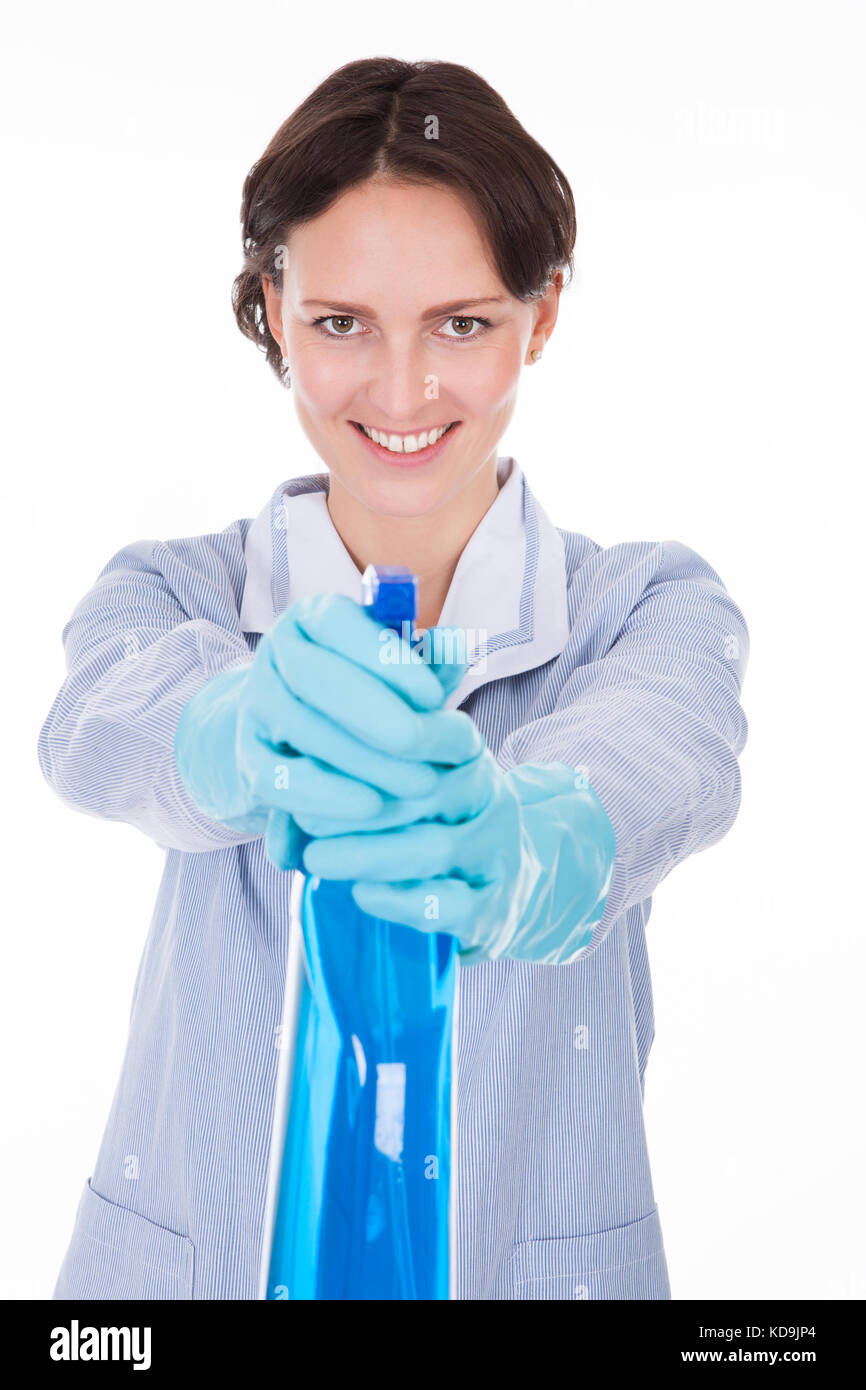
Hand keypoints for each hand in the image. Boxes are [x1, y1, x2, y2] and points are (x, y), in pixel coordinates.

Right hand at [174, 594, 481, 866]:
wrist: (299, 736)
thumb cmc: (371, 695)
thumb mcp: (401, 674)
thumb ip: (430, 662)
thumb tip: (456, 644)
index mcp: (314, 618)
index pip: (337, 622)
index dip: (383, 656)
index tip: (433, 693)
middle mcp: (277, 652)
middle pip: (315, 677)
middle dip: (373, 712)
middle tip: (421, 740)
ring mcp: (258, 705)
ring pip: (301, 728)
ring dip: (362, 759)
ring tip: (420, 782)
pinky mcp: (248, 757)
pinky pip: (277, 778)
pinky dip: (325, 794)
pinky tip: (371, 806)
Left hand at [301, 751, 616, 964]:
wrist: (497, 877)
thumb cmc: (424, 819)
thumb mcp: (396, 781)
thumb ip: (344, 777)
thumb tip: (283, 793)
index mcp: (465, 751)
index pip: (430, 732)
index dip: (374, 743)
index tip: (316, 753)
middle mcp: (489, 794)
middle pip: (428, 791)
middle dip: (358, 807)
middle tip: (305, 818)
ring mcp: (497, 850)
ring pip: (437, 848)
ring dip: (368, 855)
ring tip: (317, 858)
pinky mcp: (494, 905)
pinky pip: (451, 903)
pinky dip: (401, 901)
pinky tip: (363, 893)